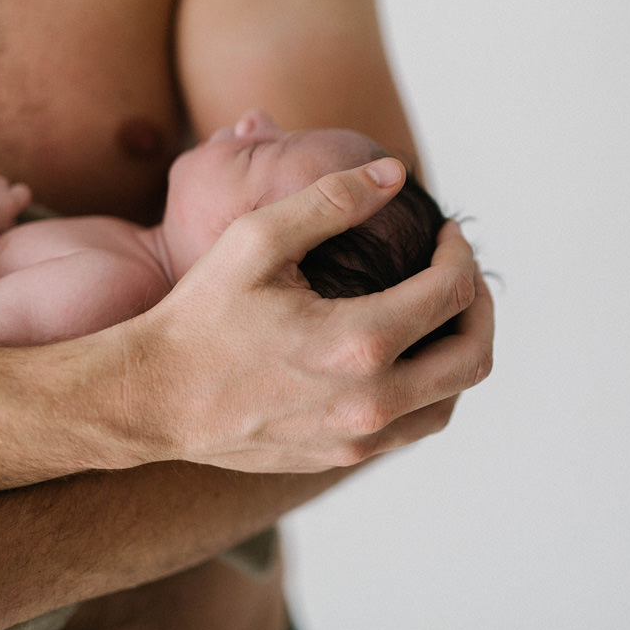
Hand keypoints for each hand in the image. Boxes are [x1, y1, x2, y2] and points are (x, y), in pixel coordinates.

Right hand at [118, 157, 493, 471]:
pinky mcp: (343, 457)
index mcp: (359, 342)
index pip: (452, 293)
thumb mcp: (258, 239)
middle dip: (478, 303)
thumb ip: (333, 199)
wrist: (152, 398)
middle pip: (473, 354)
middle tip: (459, 271)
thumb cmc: (200, 315)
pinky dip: (431, 386)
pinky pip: (416, 426)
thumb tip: (395, 173)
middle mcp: (371, 401)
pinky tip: (406, 353)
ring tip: (440, 312)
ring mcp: (360, 438)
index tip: (448, 235)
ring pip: (451, 399)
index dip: (460, 255)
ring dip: (461, 349)